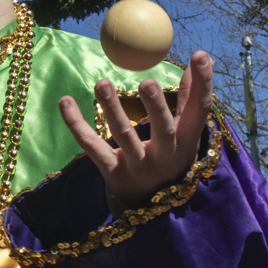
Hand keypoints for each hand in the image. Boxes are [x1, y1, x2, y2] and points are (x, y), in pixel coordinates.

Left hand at [58, 51, 214, 212]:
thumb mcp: (186, 136)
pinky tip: (65, 101)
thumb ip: (190, 100)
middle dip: (156, 107)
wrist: (150, 211)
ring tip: (101, 83)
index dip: (202, 84)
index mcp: (187, 142)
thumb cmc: (170, 160)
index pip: (199, 111)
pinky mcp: (112, 172)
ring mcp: (138, 166)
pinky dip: (77, 124)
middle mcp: (165, 156)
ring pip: (124, 136)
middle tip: (147, 82)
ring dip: (112, 109)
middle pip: (164, 130)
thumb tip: (201, 60)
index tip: (199, 56)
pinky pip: (92, 146)